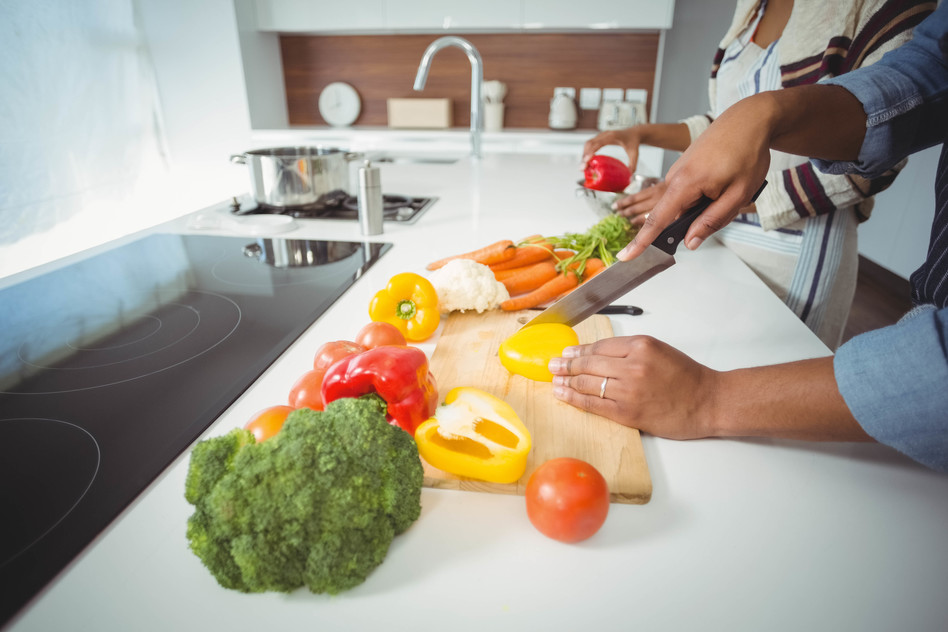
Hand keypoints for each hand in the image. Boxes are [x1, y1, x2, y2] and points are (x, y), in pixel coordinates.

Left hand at [548, 336, 719, 439]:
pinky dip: (575, 399)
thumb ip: (629, 351)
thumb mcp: (659, 350)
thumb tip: (598, 355)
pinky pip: (594, 404)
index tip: (566, 353)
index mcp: (640, 346)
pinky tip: (564, 395)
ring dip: (566, 381)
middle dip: (566, 365)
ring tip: (555, 380)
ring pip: (587, 383)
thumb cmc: (687, 377)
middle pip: (589, 363)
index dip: (578, 351)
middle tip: (552, 365)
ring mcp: (629, 390)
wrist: (708, 401)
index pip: (600, 346)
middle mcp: (633, 365)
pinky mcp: (628, 412)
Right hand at [582, 128, 642, 171]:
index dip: (591, 151)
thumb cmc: (633, 141)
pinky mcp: (600, 138)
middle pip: (590, 143)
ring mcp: (601, 135)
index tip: (587, 160)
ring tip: (583, 167)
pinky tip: (587, 161)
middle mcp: (605, 134)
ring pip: (588, 143)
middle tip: (583, 168)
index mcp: (613, 136)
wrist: (634, 132)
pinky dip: (586, 152)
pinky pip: (590, 144)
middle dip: (584, 156)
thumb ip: (633, 164)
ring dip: (584, 154)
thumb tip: (629, 176)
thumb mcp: (634, 153)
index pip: (599, 143)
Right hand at [617, 95, 774, 260]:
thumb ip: (712, 220)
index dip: (641, 242)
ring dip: (707, 203)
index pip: (657, 220)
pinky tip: (724, 178)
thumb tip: (690, 242)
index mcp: (685, 184)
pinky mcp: (684, 167)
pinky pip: (689, 191)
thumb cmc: (747, 152)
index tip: (625, 257)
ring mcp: (678, 170)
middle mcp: (675, 176)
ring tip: (730, 185)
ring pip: (686, 203)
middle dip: (701, 217)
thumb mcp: (737, 194)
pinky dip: (706, 192)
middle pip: (677, 214)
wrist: (748, 119)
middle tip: (730, 201)